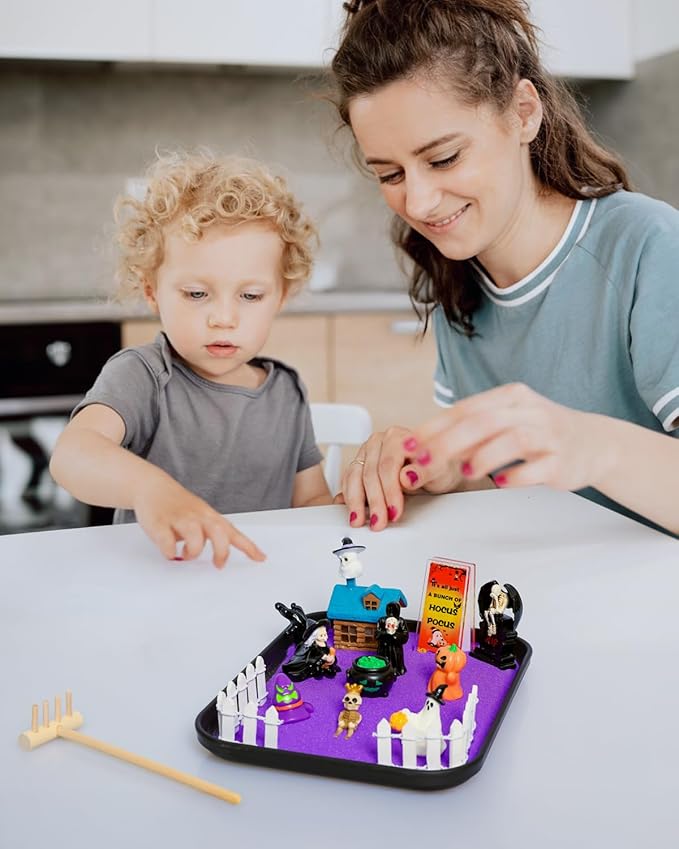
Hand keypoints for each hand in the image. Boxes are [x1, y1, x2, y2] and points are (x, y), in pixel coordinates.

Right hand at [132, 475, 265, 568]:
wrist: (153, 486)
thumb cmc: (179, 505)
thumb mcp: (202, 517)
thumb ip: (212, 534)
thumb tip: (221, 556)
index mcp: (210, 517)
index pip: (233, 533)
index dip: (248, 547)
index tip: (261, 558)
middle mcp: (198, 517)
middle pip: (218, 532)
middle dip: (222, 551)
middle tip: (218, 564)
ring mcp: (179, 519)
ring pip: (195, 536)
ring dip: (193, 551)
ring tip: (186, 554)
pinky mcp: (160, 523)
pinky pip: (167, 541)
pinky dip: (170, 551)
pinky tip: (170, 551)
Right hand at [341, 426, 463, 530]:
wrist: (434, 470)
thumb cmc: (437, 468)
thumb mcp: (439, 473)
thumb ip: (424, 473)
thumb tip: (407, 477)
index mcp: (398, 437)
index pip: (388, 465)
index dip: (389, 491)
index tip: (394, 511)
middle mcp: (380, 441)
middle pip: (370, 472)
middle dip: (374, 501)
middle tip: (379, 521)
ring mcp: (367, 452)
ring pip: (354, 476)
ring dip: (356, 501)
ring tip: (359, 520)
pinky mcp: (359, 463)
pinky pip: (348, 479)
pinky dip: (349, 496)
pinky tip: (349, 508)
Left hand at [406, 383, 607, 492]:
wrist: (594, 443)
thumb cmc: (540, 433)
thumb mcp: (506, 422)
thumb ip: (470, 432)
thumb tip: (426, 447)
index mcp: (509, 397)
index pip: (465, 409)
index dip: (434, 427)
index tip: (410, 445)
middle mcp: (529, 410)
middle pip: (483, 422)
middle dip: (448, 442)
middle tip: (425, 462)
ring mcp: (548, 434)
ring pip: (512, 439)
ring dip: (485, 456)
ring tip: (466, 472)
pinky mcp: (562, 460)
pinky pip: (538, 467)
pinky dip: (517, 475)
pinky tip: (501, 483)